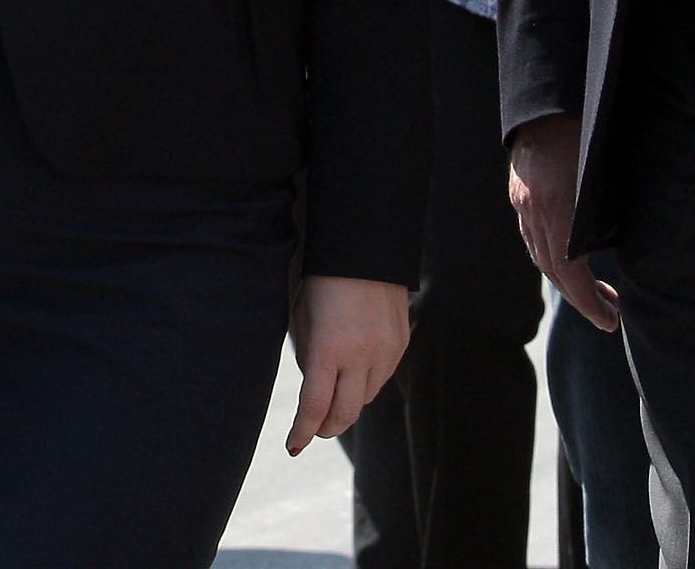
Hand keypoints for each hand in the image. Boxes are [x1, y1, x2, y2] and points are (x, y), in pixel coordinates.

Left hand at [285, 275, 408, 453]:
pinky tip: (355, 371)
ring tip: (334, 396)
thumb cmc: (322, 283)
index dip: (303, 431)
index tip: (293, 446)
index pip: (315, 406)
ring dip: (348, 403)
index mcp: (328, 348)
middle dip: (327, 427)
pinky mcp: (401, 345)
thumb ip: (309, 358)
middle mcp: (360, 355)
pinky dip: (366, 383)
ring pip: (366, 398)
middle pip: (345, 413)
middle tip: (315, 430)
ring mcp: (385, 352)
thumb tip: (314, 392)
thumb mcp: (303, 319)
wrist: (363, 249)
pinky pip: (382, 378)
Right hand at [508, 114, 618, 330]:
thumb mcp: (606, 173)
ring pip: (540, 254)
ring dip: (565, 279)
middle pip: (552, 270)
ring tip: (596, 291)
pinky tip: (572, 256)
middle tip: (610, 314)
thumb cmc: (589, 129)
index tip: (611, 322)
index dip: (589, 302)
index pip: (569, 272)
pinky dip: (553, 254)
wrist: (548, 100)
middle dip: (580, 298)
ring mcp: (522, 201)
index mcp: (557, 206)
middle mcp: (533, 209)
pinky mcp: (519, 193)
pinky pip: (533, 235)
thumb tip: (626, 249)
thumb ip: (609, 211)